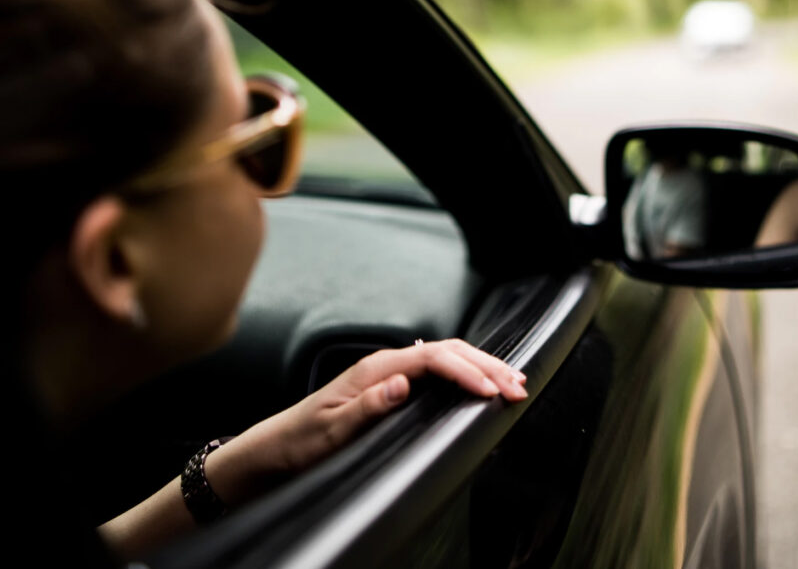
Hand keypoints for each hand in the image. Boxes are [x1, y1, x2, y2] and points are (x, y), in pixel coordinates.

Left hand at [204, 339, 527, 504]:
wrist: (276, 448)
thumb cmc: (301, 441)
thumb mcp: (331, 430)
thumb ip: (367, 405)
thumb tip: (402, 383)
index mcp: (375, 369)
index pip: (433, 357)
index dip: (466, 372)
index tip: (490, 391)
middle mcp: (386, 364)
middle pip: (448, 351)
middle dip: (487, 365)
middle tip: (519, 384)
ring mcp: (391, 373)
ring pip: (447, 358)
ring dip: (482, 367)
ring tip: (513, 380)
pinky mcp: (393, 386)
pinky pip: (438, 370)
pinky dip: (467, 374)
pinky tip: (481, 380)